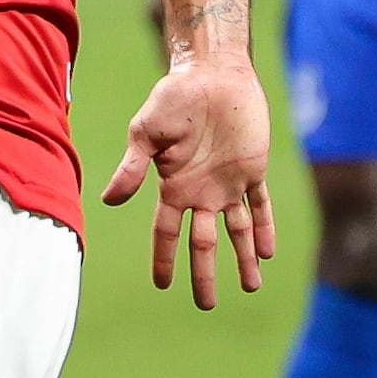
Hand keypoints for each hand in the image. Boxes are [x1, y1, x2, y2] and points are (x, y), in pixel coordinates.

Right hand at [99, 57, 276, 310]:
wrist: (211, 73)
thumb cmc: (173, 98)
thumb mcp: (146, 133)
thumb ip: (133, 167)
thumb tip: (109, 201)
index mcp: (173, 186)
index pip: (166, 232)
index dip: (164, 259)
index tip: (162, 285)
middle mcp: (200, 191)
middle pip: (203, 242)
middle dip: (204, 274)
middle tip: (207, 304)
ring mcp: (228, 182)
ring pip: (236, 231)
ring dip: (243, 258)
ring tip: (250, 286)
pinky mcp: (253, 168)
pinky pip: (260, 205)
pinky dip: (264, 228)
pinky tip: (267, 251)